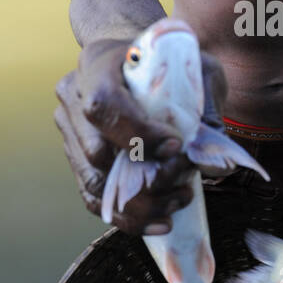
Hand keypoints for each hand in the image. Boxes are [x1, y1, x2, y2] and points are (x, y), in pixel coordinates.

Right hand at [54, 37, 226, 234]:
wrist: (138, 63)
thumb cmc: (169, 62)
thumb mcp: (196, 69)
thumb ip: (206, 108)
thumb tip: (212, 162)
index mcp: (97, 64)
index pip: (104, 105)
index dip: (138, 134)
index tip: (176, 147)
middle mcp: (73, 97)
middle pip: (97, 153)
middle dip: (145, 177)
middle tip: (185, 180)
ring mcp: (70, 130)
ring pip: (95, 182)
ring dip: (140, 203)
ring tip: (179, 199)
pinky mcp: (76, 159)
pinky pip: (94, 198)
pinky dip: (127, 217)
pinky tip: (161, 220)